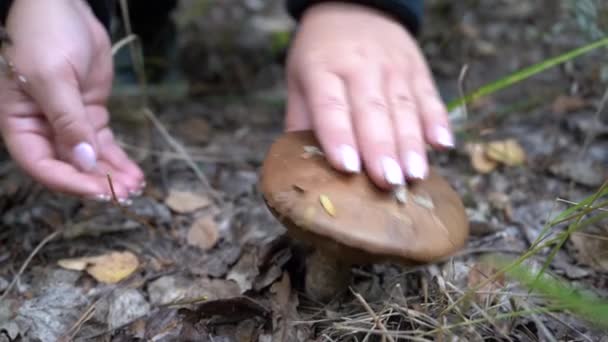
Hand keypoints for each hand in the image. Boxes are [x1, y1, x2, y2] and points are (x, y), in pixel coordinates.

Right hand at [0, 0, 143, 200]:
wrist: (64, 5)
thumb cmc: (45, 35)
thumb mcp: (52, 78)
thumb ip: (68, 122)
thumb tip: (85, 161)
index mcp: (21, 124)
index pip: (43, 166)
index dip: (71, 183)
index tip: (101, 191)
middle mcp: (43, 129)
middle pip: (70, 167)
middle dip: (98, 183)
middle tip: (127, 195)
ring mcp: (69, 123)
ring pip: (91, 159)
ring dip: (112, 175)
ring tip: (136, 188)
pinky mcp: (91, 114)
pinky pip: (104, 144)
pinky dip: (119, 159)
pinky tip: (135, 173)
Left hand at [285, 2, 453, 188]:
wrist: (356, 8)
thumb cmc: (321, 57)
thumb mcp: (299, 80)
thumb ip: (301, 122)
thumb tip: (300, 170)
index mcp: (323, 70)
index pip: (331, 107)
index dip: (339, 137)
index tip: (348, 167)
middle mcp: (359, 67)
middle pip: (371, 111)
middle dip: (380, 149)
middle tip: (387, 183)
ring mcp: (392, 67)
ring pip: (403, 108)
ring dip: (410, 144)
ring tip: (414, 176)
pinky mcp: (417, 69)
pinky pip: (429, 97)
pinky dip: (438, 121)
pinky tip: (443, 145)